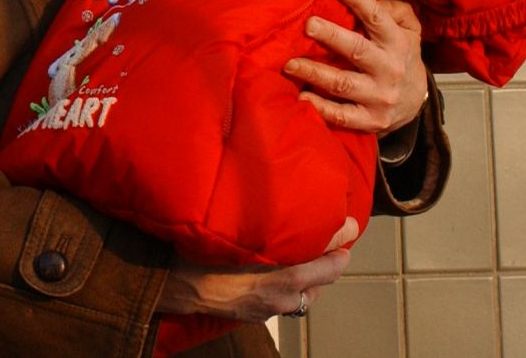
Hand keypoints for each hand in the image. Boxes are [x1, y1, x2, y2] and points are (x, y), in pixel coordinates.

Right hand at [157, 217, 358, 319]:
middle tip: (331, 242)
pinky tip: (278, 271)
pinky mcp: (254, 315)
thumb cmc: (206, 254)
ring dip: (309, 277)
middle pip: (321, 283)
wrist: (176, 285)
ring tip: (306, 256)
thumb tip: (296, 209)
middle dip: (328, 263)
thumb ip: (276, 225)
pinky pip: (283, 302)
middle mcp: (282, 299)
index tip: (350, 229)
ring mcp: (268, 310)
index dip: (342, 245)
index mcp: (285, 280)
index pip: (330, 266)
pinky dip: (290, 287)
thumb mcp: (243, 235)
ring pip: (303, 295)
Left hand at [284, 0, 427, 135]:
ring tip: (290, 63)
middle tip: (308, 24)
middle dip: (331, 36)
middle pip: (357, 50)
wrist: (417, 101)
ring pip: (342, 84)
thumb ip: (392, 9)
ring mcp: (379, 97)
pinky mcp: (370, 120)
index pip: (378, 19)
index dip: (360, 1)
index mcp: (397, 43)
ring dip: (314, 72)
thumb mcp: (408, 29)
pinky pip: (342, 116)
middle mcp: (389, 69)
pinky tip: (302, 97)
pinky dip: (321, 108)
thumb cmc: (401, 56)